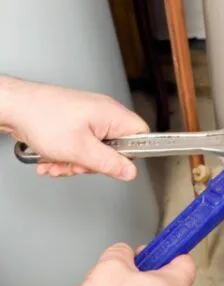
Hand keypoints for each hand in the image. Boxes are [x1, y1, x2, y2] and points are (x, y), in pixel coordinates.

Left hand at [0, 75, 148, 179]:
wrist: (13, 107)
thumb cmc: (42, 118)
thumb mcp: (80, 149)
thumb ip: (109, 164)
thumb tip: (130, 172)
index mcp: (112, 114)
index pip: (141, 135)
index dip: (132, 154)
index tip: (116, 164)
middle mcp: (103, 114)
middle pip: (116, 149)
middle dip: (94, 163)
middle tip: (79, 162)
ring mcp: (89, 119)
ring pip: (96, 151)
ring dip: (76, 162)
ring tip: (60, 161)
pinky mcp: (76, 124)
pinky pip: (81, 147)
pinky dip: (67, 156)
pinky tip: (53, 159)